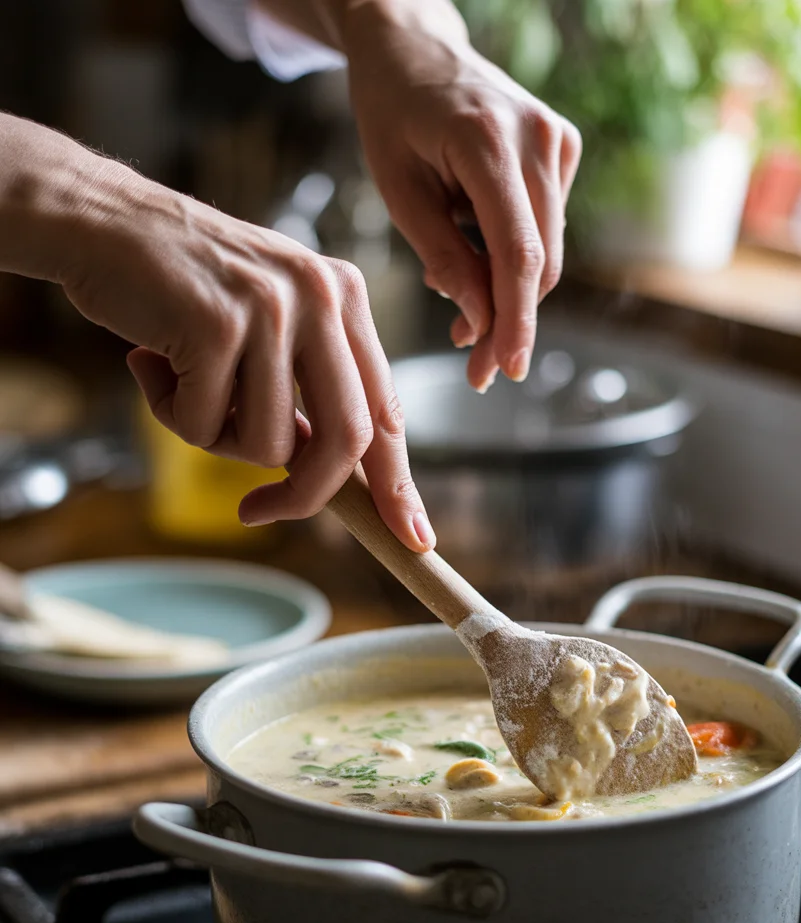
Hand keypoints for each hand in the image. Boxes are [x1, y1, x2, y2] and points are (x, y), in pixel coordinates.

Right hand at [60, 162, 433, 547]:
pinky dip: (170, 412)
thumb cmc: (183, 284)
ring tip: (183, 380)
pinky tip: (151, 361)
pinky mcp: (217, 325)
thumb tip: (332, 476)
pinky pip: (202, 426)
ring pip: (267, 444)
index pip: (386, 409)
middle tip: (257, 513)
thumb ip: (309, 388)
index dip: (399, 482)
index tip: (412, 536)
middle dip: (306, 495)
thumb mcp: (270, 321)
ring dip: (215, 436)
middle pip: (346, 440)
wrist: (99, 219)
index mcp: (346, 297)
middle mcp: (322, 298)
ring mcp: (272, 310)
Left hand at [341, 2, 580, 391]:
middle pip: (539, 261)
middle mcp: (538, 138)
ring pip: (547, 250)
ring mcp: (558, 140)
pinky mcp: (563, 148)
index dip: (516, 321)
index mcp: (489, 143)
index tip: (506, 368)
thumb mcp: (398, 190)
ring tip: (460, 315)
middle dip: (508, 320)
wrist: (415, 47)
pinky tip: (472, 255)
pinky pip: (545, 226)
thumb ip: (442, 256)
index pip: (519, 254)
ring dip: (507, 293)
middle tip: (474, 365)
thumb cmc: (392, 114)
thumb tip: (480, 321)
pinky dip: (512, 257)